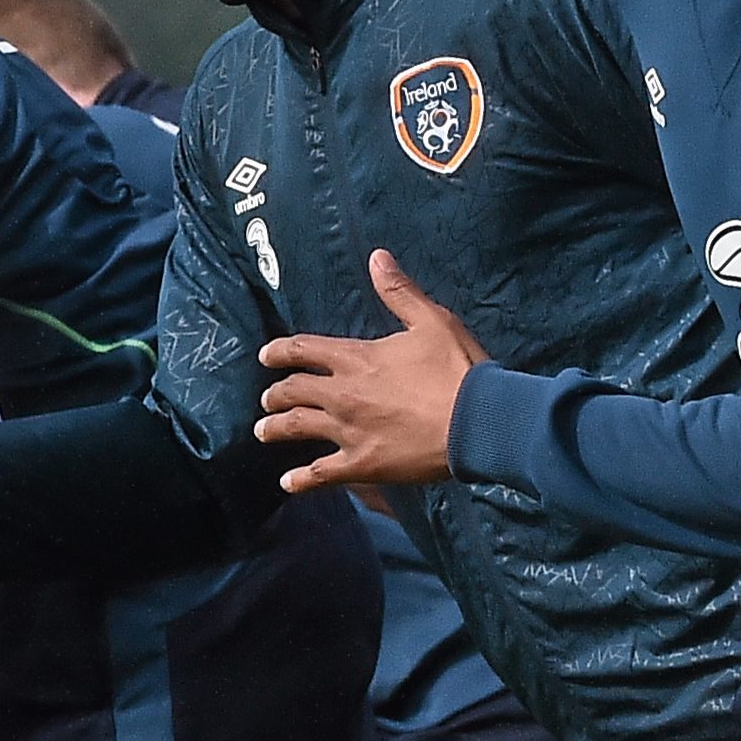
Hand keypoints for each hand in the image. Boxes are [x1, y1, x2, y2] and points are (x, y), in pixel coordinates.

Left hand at [259, 251, 486, 491]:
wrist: (477, 421)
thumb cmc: (458, 369)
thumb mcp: (432, 320)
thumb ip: (399, 292)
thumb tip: (376, 257)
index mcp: (356, 358)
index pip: (304, 350)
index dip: (281, 351)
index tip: (266, 356)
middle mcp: (342, 393)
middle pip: (294, 391)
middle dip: (276, 394)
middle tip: (268, 399)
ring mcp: (348, 431)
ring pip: (297, 428)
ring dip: (275, 428)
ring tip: (263, 431)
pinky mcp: (362, 463)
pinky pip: (322, 474)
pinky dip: (301, 480)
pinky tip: (287, 483)